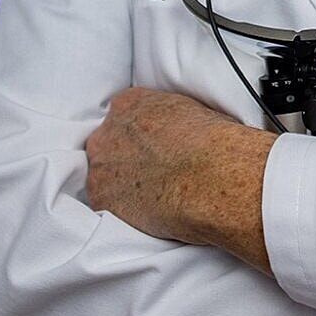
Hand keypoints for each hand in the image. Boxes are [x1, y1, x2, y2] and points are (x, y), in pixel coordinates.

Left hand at [85, 87, 275, 272]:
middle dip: (125, 157)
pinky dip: (122, 210)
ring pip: (103, 175)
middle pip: (107, 144)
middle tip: (152, 171)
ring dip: (122, 184)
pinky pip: (106, 205)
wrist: (214, 177)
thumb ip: (169, 117)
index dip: (138, 133)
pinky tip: (147, 211)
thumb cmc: (213, 144)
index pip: (122, 115)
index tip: (151, 146)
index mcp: (129, 103)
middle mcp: (108, 132)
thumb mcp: (193, 110)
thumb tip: (175, 128)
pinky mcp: (103, 199)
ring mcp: (101, 166)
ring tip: (153, 194)